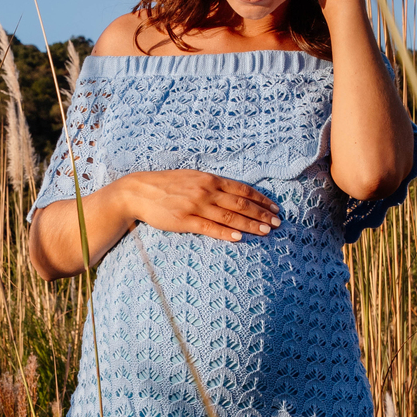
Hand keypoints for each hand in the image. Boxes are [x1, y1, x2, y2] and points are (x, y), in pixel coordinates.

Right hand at [116, 170, 280, 242]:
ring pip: (229, 216)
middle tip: (277, 223)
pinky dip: (226, 233)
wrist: (139, 192)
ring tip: (266, 231)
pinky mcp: (184, 221)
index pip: (242, 189)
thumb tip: (233, 193)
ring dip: (250, 225)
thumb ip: (212, 185)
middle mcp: (206, 191)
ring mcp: (195, 206)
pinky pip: (210, 228)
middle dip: (262, 214)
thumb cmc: (167, 185)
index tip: (274, 208)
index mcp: (209, 179)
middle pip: (241, 203)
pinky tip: (239, 238)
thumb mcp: (192, 178)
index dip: (261, 199)